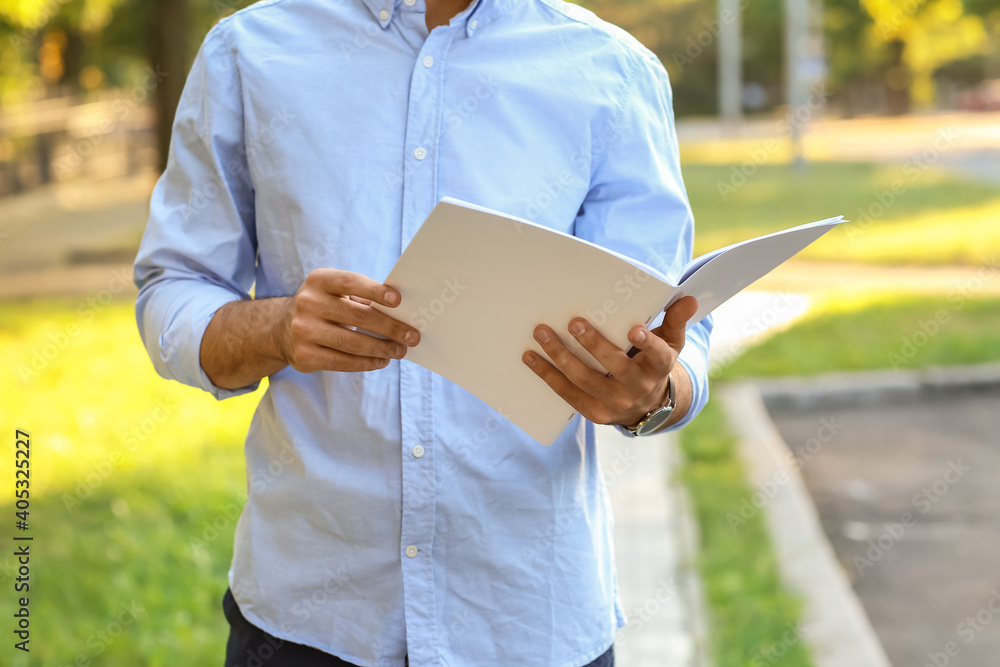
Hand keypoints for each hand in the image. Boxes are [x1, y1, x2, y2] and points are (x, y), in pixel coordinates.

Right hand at [280, 269, 420, 372]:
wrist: (282, 329)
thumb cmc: (324, 306)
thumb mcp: (335, 293)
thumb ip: (361, 298)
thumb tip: (400, 314)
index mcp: (319, 280)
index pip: (350, 283)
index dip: (374, 291)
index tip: (398, 300)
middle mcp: (307, 303)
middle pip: (357, 316)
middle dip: (389, 328)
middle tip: (412, 336)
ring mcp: (303, 331)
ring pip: (352, 343)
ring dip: (382, 348)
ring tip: (400, 351)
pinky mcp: (304, 356)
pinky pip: (342, 362)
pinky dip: (366, 363)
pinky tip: (381, 361)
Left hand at [521, 296, 697, 426]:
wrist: (646, 405)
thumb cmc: (653, 362)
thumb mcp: (670, 342)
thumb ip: (675, 320)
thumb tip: (689, 298)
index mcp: (660, 366)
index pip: (658, 355)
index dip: (647, 343)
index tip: (635, 329)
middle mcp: (639, 387)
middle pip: (615, 366)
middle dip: (593, 344)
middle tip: (574, 322)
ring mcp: (616, 403)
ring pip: (585, 380)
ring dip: (561, 356)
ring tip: (542, 334)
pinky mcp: (595, 414)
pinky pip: (568, 394)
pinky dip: (547, 375)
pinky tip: (530, 358)